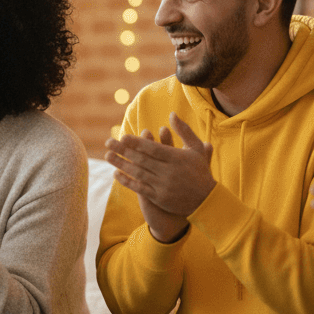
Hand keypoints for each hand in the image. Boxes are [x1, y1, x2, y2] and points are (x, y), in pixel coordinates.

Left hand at [105, 113, 213, 242]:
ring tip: (107, 156)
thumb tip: (171, 114)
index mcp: (177, 158)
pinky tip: (116, 173)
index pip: (153, 149)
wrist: (206, 200)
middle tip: (108, 143)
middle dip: (123, 151)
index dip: (137, 142)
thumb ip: (184, 130)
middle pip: (142, 159)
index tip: (123, 137)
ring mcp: (163, 186)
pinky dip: (127, 181)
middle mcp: (168, 172)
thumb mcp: (196, 148)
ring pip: (138, 173)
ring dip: (121, 164)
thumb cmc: (199, 170)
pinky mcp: (159, 198)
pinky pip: (139, 188)